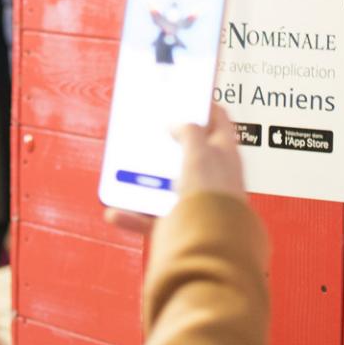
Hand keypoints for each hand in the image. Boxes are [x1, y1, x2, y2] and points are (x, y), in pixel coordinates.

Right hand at [104, 103, 245, 234]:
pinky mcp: (180, 226)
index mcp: (226, 155)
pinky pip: (150, 216)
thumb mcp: (199, 152)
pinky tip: (117, 211)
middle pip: (190, 153)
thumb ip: (189, 132)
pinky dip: (133, 214)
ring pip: (166, 185)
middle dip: (169, 143)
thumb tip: (179, 125)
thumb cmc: (213, 198)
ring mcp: (196, 202)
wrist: (209, 250)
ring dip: (144, 180)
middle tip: (150, 129)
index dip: (204, 105)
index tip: (188, 95)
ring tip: (126, 170)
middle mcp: (214, 178)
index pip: (220, 121)